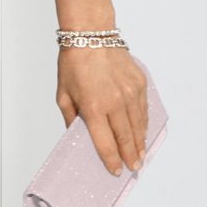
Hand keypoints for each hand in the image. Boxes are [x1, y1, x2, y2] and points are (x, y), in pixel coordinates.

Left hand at [56, 41, 150, 175]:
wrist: (91, 35)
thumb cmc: (74, 64)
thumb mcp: (63, 94)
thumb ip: (71, 118)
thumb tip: (77, 136)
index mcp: (93, 108)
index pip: (105, 143)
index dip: (111, 160)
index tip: (115, 171)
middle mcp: (115, 102)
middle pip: (126, 138)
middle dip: (130, 156)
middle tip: (134, 168)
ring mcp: (130, 92)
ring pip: (139, 125)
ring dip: (140, 143)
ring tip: (141, 155)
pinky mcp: (139, 83)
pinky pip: (143, 109)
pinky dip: (144, 123)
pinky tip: (143, 132)